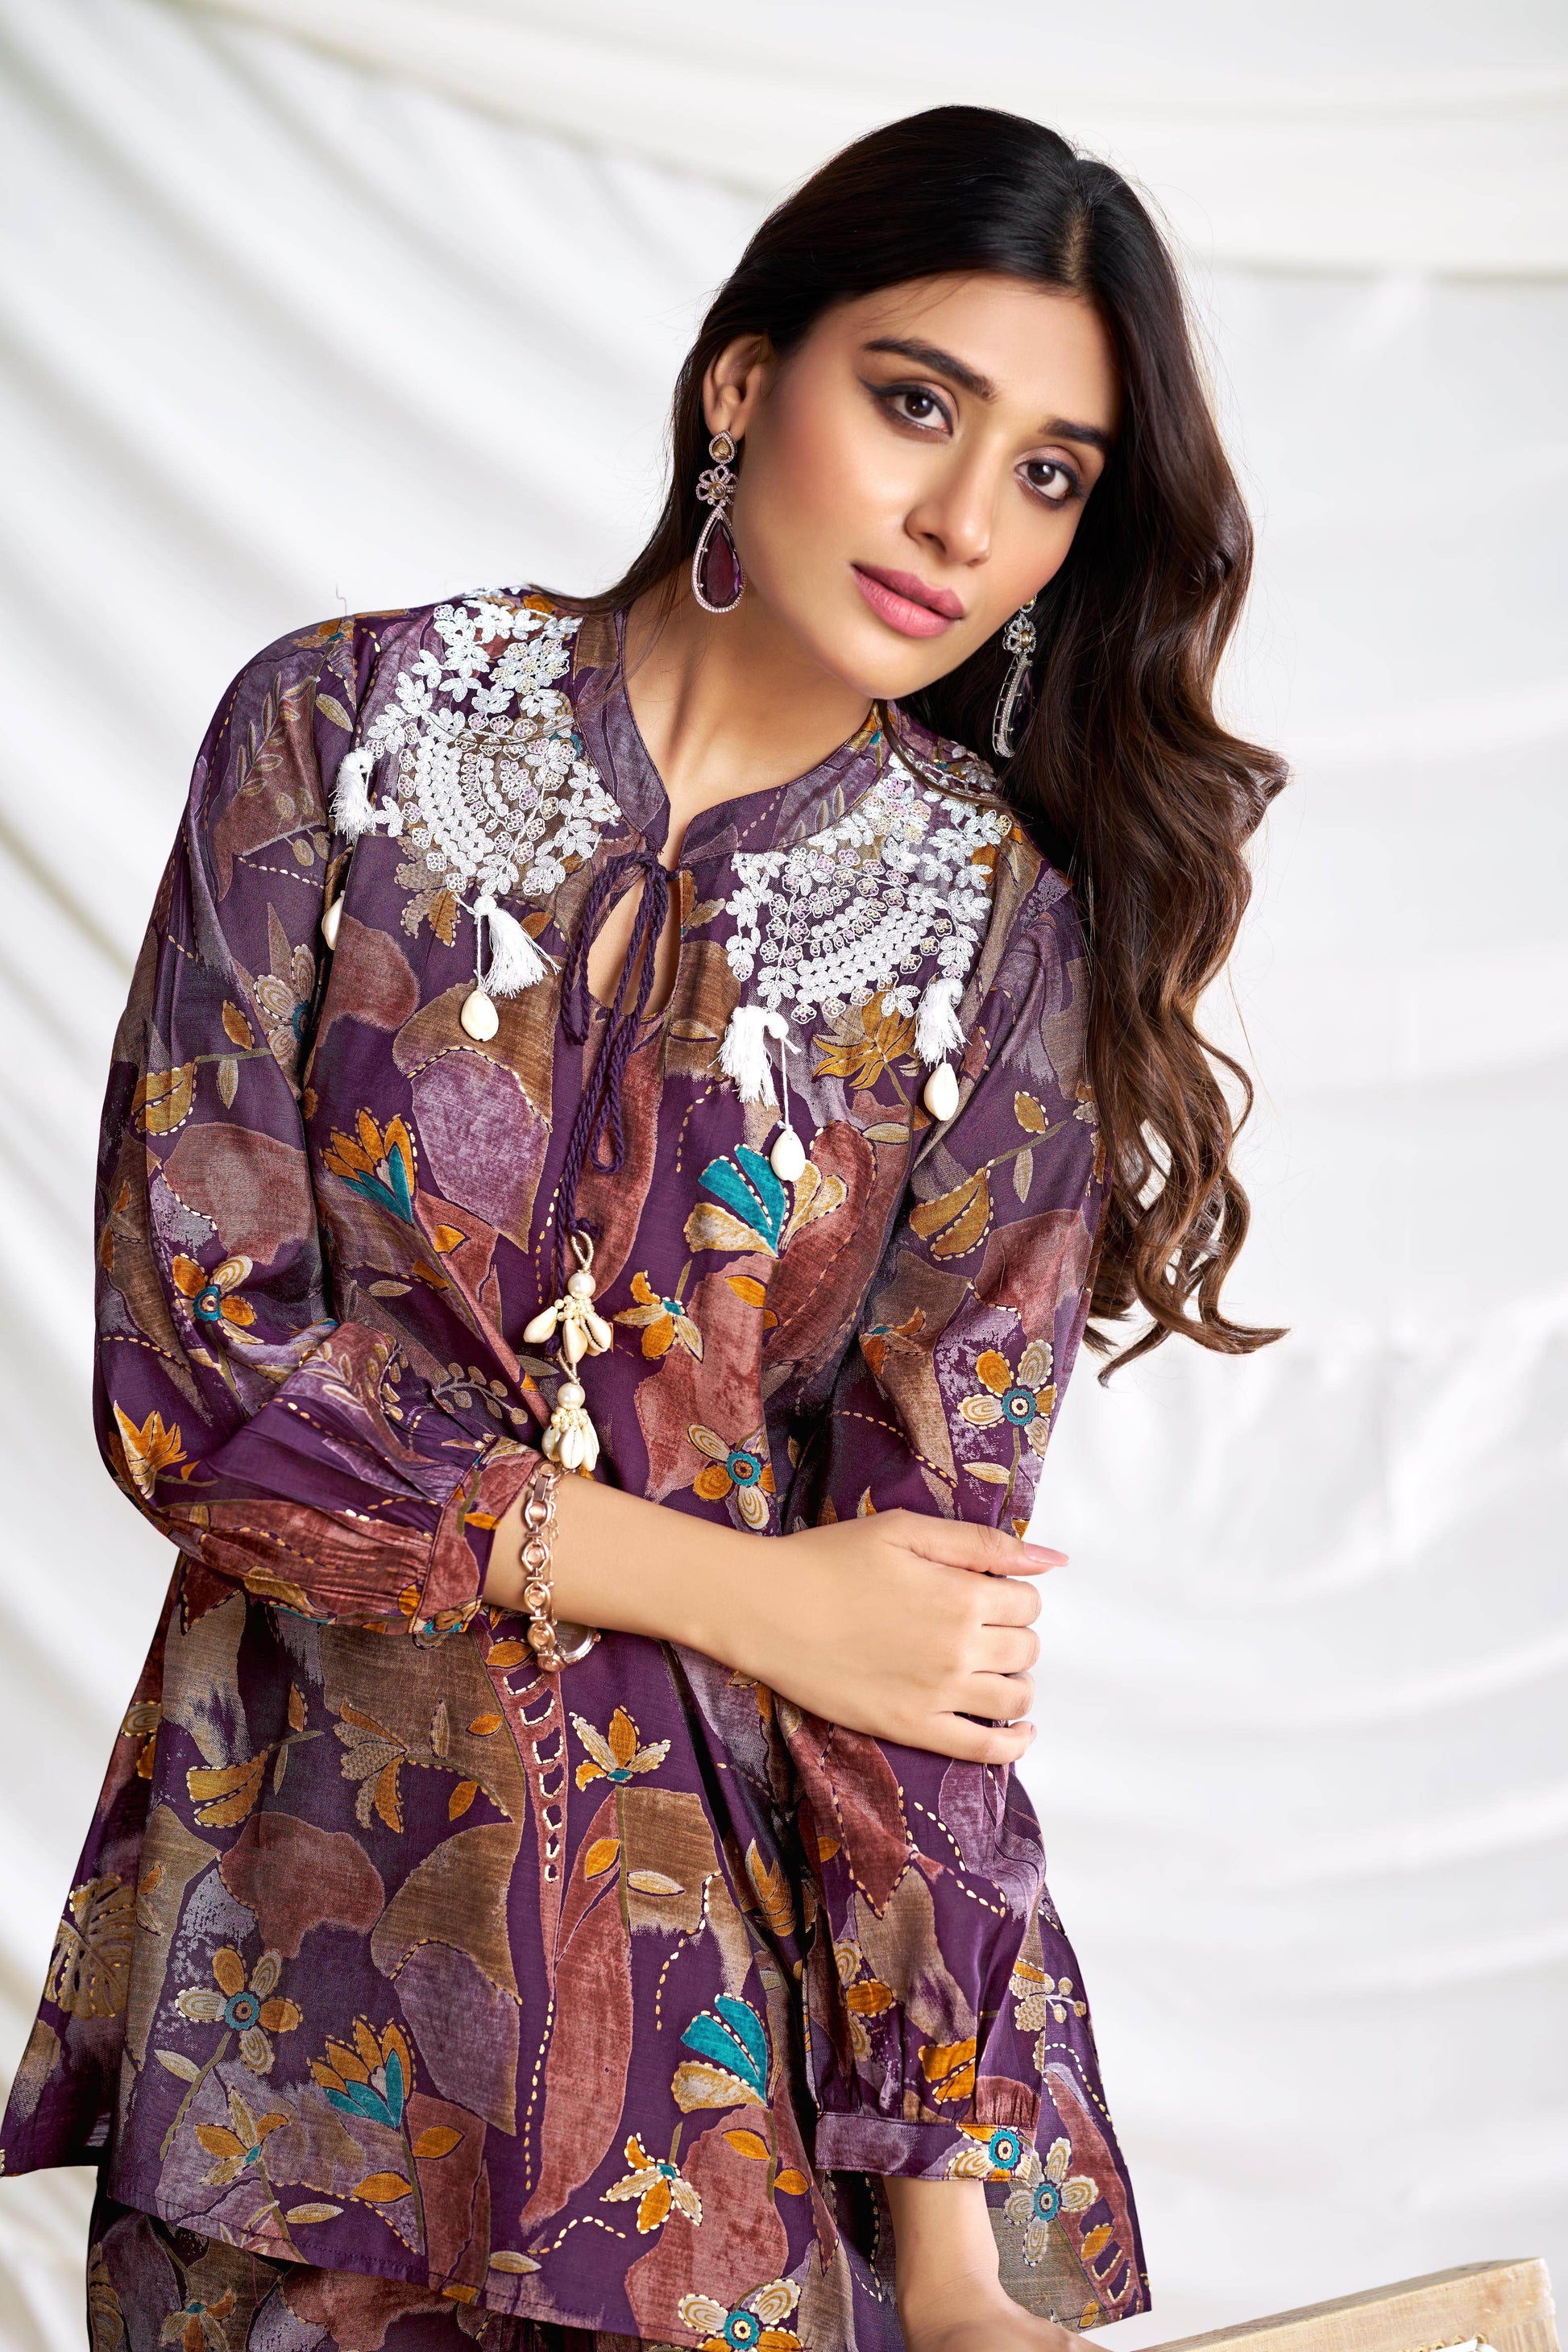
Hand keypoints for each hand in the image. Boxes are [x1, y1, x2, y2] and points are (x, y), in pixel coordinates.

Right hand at [718, 1510, 1063, 1763]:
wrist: (768, 1609)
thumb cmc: (831, 1560)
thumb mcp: (907, 1531)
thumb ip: (984, 1544)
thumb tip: (1054, 1558)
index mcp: (964, 1596)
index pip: (1028, 1602)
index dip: (1014, 1593)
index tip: (989, 1591)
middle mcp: (960, 1649)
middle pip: (1025, 1649)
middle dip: (1014, 1634)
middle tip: (982, 1625)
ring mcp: (938, 1694)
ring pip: (1015, 1698)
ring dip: (1017, 1682)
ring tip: (994, 1670)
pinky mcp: (911, 1728)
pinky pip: (981, 1749)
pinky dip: (1011, 1744)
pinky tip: (1018, 1732)